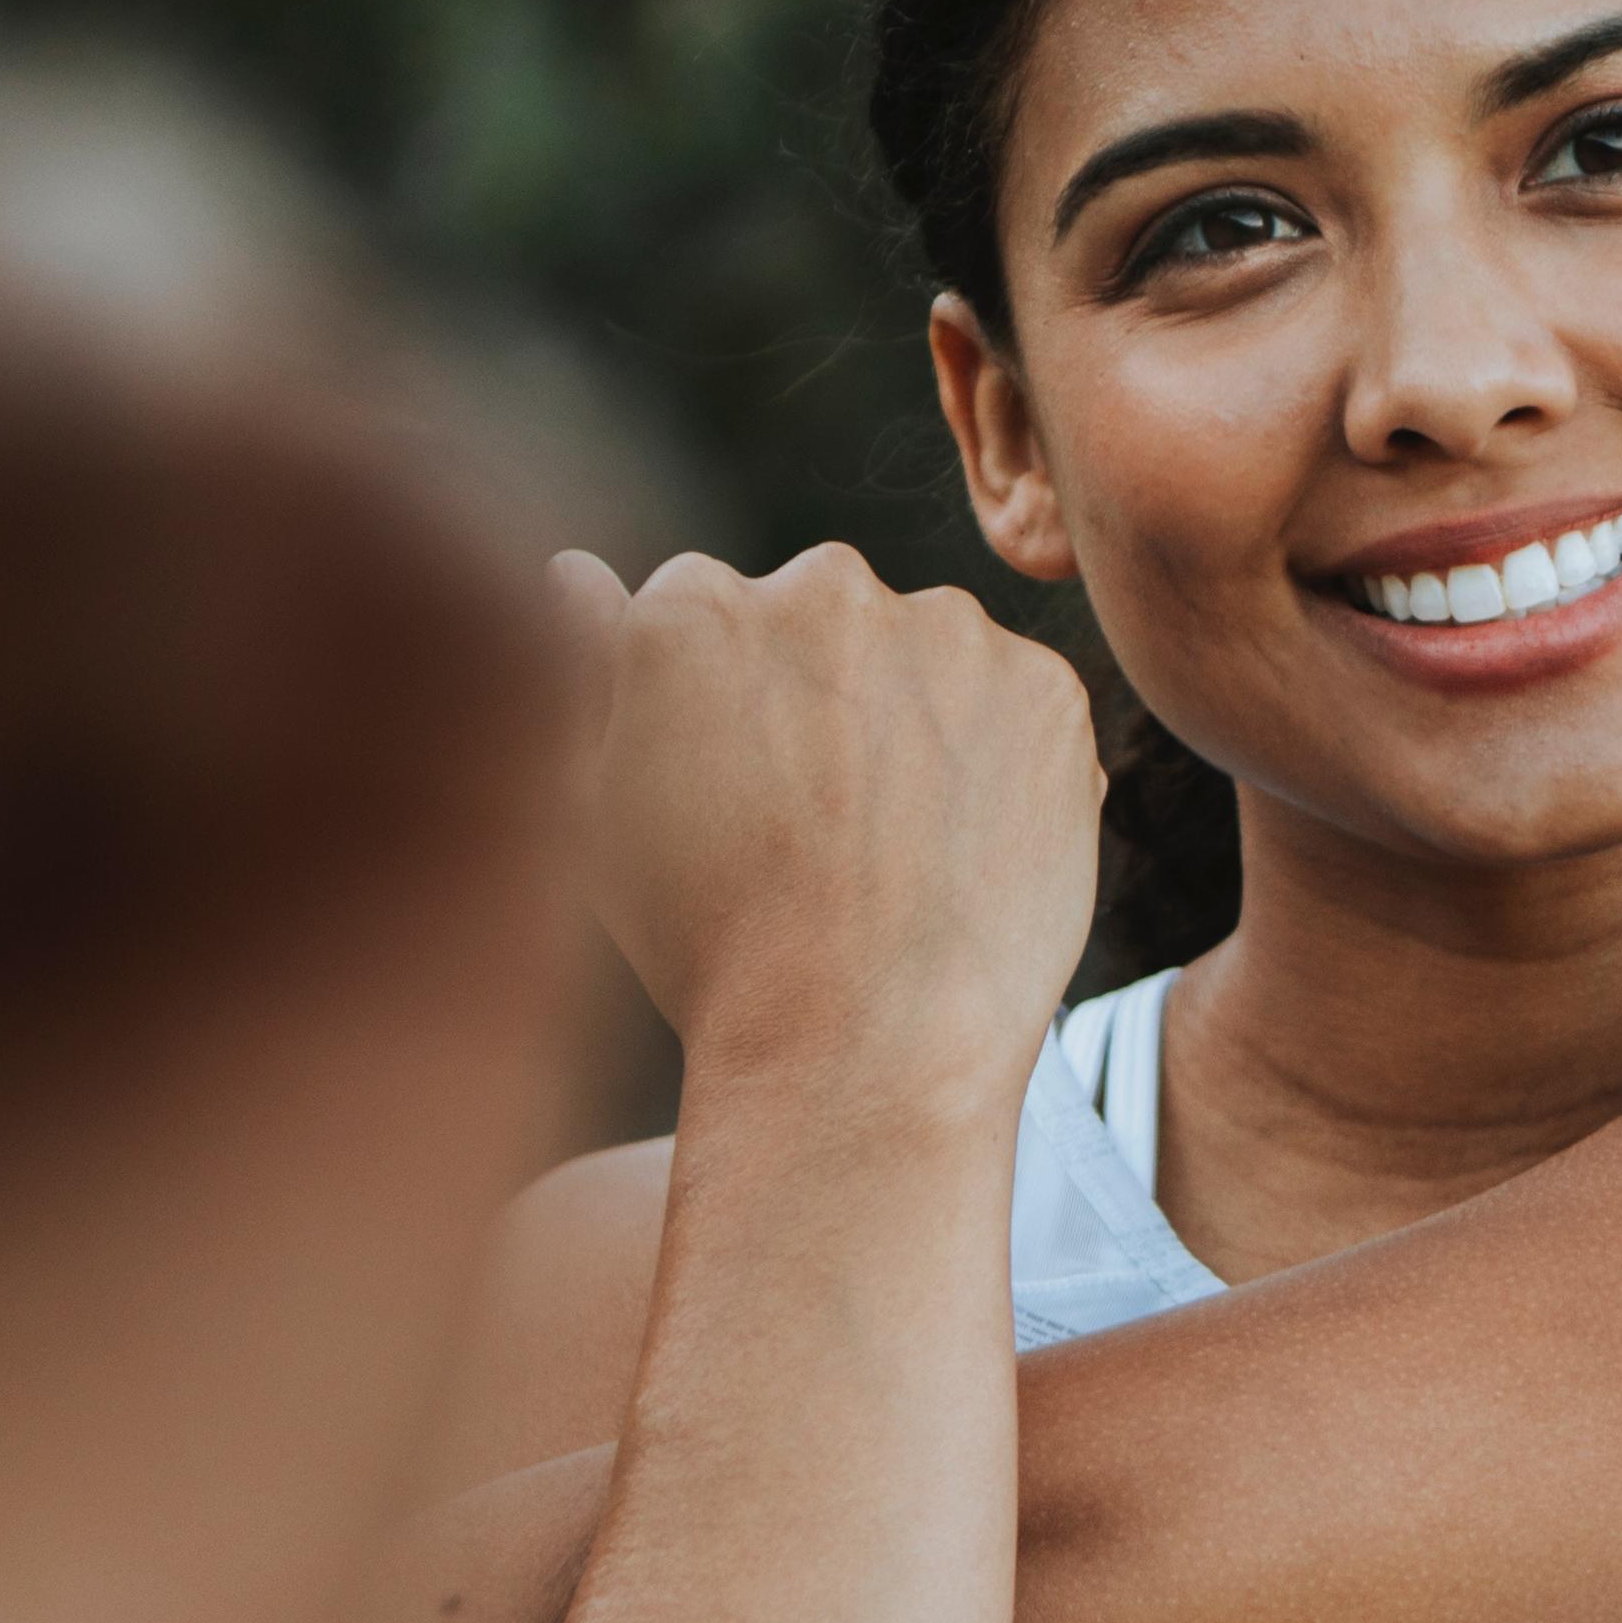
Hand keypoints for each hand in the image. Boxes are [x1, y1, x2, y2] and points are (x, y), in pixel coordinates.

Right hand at [552, 542, 1099, 1120]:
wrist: (860, 1050)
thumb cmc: (707, 946)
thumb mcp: (599, 810)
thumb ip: (587, 668)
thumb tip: (574, 572)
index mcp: (693, 604)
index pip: (707, 607)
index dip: (725, 705)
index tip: (738, 786)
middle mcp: (824, 588)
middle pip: (823, 616)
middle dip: (822, 690)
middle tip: (820, 822)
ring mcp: (950, 634)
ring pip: (928, 653)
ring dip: (916, 715)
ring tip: (896, 848)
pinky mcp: (1048, 688)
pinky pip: (1019, 701)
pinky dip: (1003, 757)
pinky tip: (965, 849)